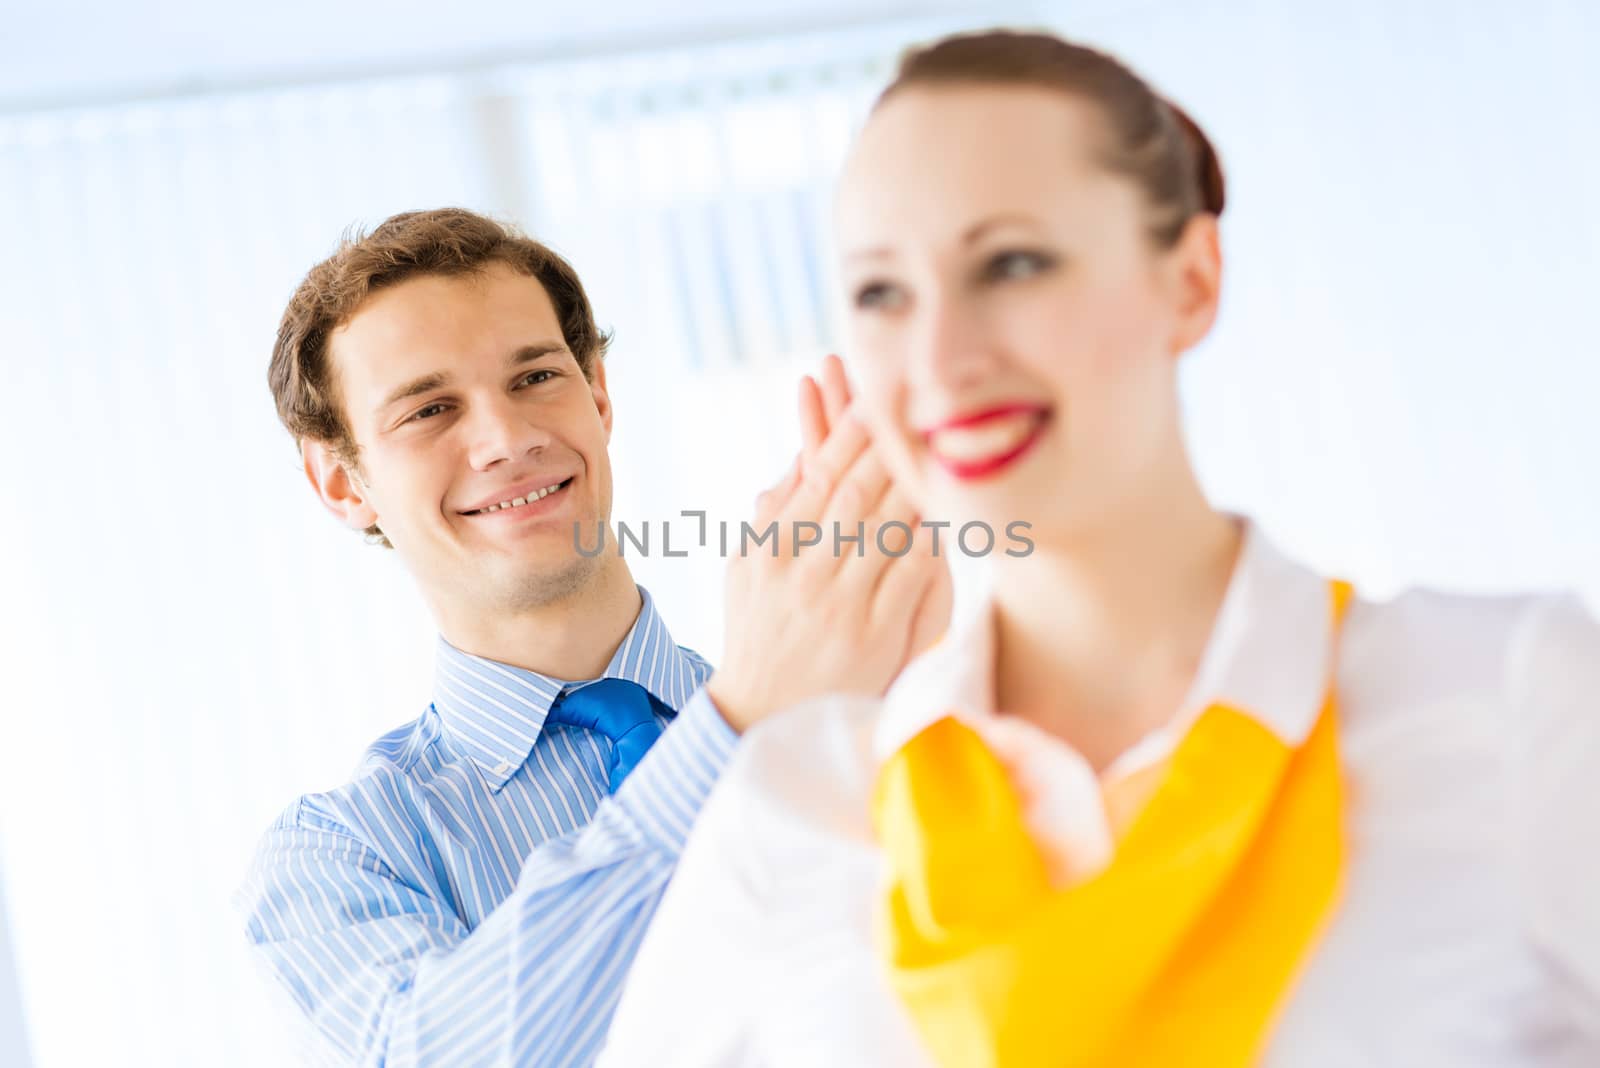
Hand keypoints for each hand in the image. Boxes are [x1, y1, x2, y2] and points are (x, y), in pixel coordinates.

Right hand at [706, 355, 952, 733]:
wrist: (761, 713)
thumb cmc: (757, 631)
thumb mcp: (745, 567)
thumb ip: (775, 512)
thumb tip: (803, 455)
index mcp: (771, 547)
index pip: (818, 476)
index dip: (848, 435)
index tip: (873, 400)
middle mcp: (804, 570)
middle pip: (857, 493)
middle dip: (888, 447)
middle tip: (918, 408)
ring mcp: (840, 603)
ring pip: (889, 529)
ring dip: (917, 486)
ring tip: (941, 450)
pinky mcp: (874, 635)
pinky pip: (911, 575)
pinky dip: (932, 541)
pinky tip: (950, 514)